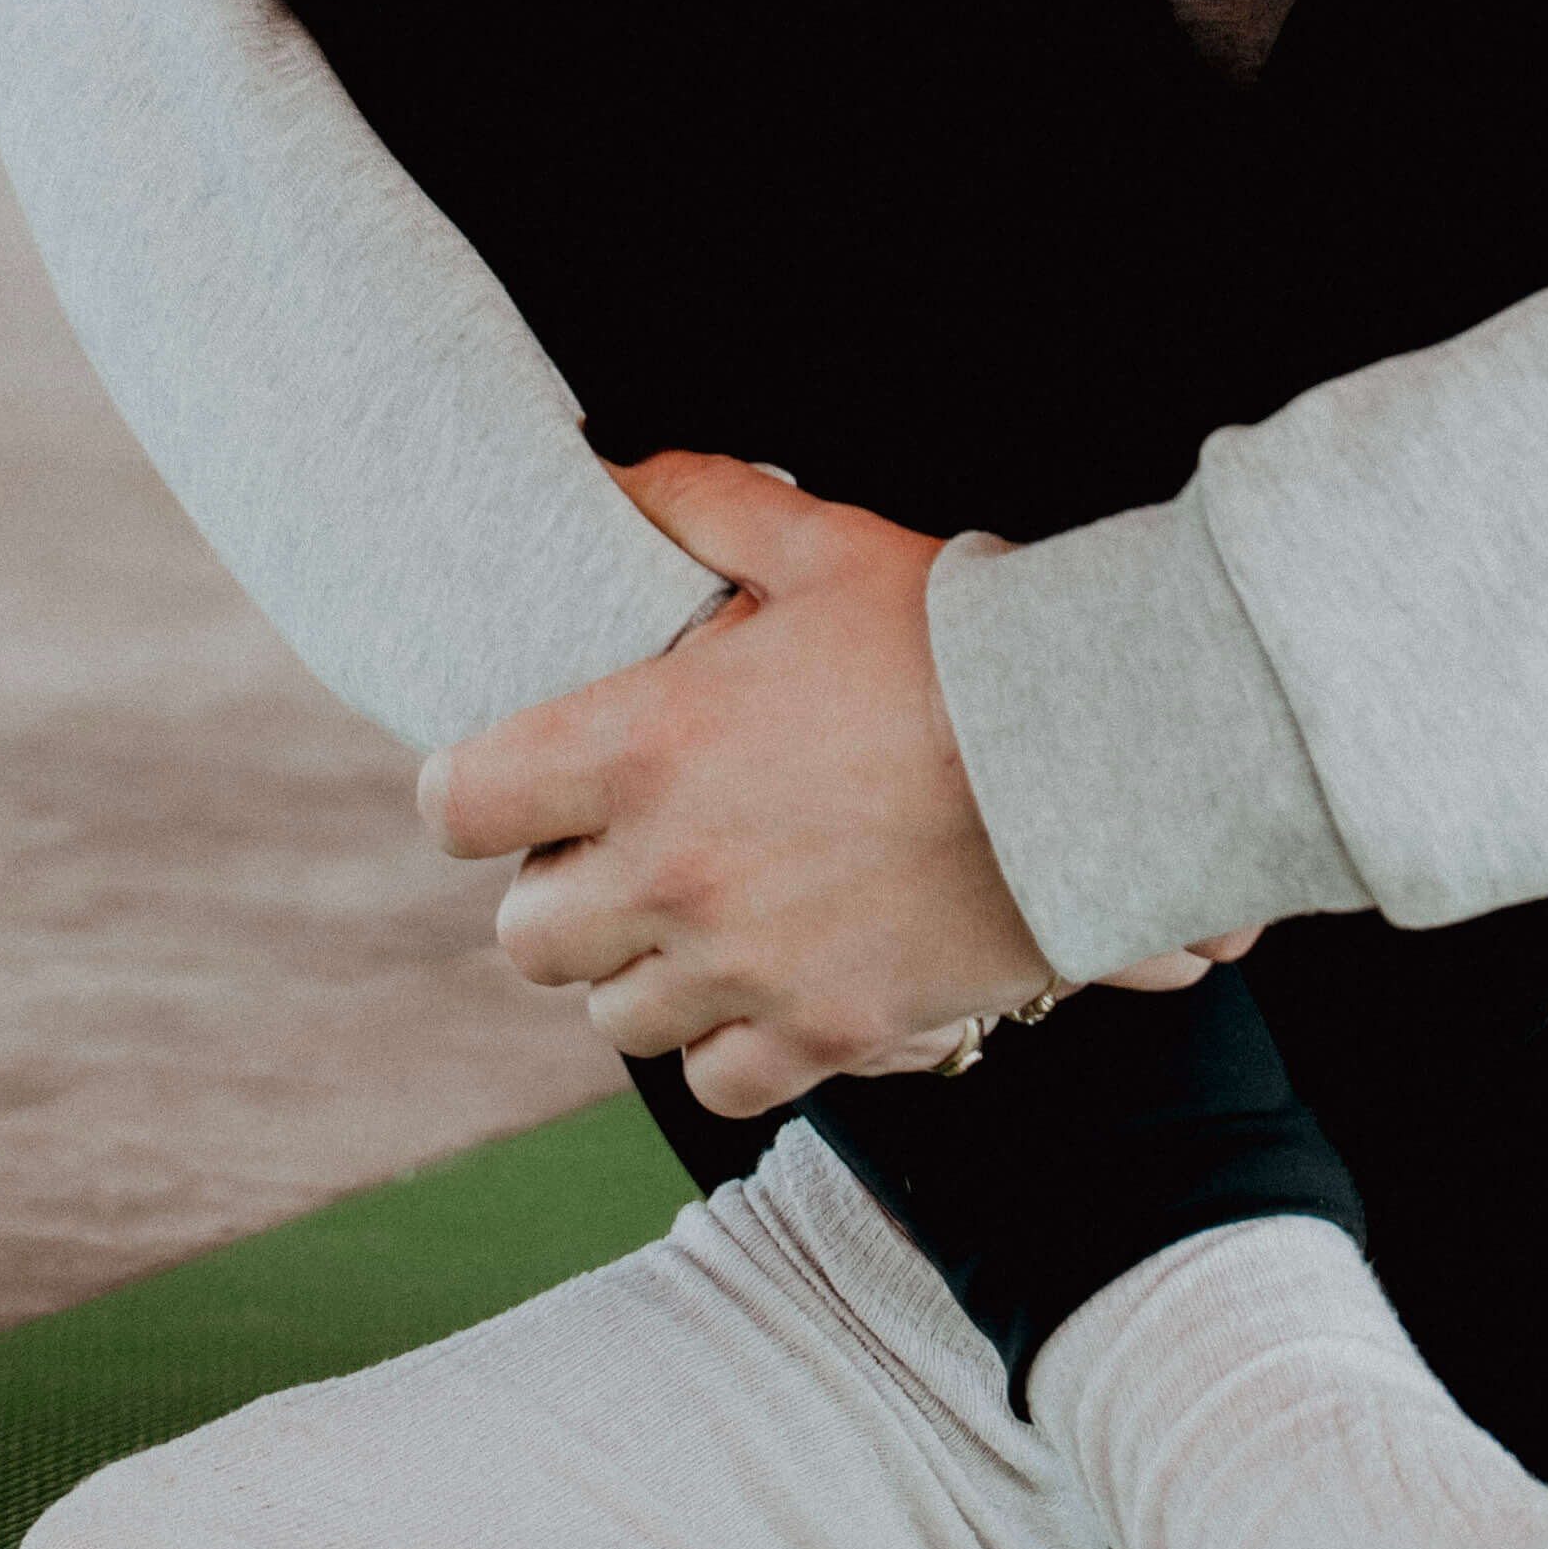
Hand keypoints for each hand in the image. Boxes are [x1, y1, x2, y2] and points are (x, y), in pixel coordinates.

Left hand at [424, 458, 1048, 1119]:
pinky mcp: (821, 1033)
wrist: (1087, 756)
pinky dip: (729, 1046)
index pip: (461, 803)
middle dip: (557, 894)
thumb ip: (699, 501)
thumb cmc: (948, 639)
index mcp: (642, 746)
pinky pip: (716, 1082)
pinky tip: (767, 986)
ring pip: (615, 1019)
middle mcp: (670, 873)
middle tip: (618, 852)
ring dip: (640, 972)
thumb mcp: (819, 543)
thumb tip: (612, 466)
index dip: (472, 792)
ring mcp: (743, 968)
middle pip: (525, 937)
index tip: (510, 784)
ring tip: (699, 918)